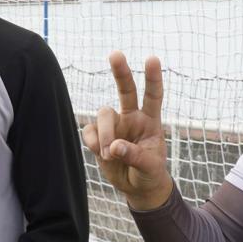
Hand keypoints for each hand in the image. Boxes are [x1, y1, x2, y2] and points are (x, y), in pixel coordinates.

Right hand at [81, 51, 172, 210]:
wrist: (138, 187)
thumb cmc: (150, 173)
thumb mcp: (150, 167)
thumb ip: (134, 156)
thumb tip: (113, 146)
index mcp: (150, 121)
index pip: (153, 96)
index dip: (153, 78)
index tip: (152, 58)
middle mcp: (132, 117)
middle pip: (125, 89)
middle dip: (121, 72)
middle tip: (116, 54)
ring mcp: (114, 125)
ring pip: (103, 114)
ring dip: (104, 134)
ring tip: (109, 154)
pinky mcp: (99, 136)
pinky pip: (90, 131)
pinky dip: (93, 142)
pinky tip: (101, 154)